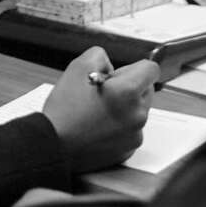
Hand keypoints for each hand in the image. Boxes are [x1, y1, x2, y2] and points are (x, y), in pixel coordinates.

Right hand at [43, 50, 158, 171]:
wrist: (55, 144)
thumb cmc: (65, 108)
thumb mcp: (77, 66)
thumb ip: (101, 56)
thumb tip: (110, 67)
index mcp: (128, 91)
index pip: (151, 69)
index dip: (135, 67)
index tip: (121, 73)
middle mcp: (137, 114)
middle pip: (146, 90)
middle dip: (130, 87)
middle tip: (104, 91)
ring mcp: (134, 134)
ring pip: (138, 111)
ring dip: (125, 107)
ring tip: (98, 110)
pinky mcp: (128, 150)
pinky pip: (131, 130)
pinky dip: (120, 126)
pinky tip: (99, 126)